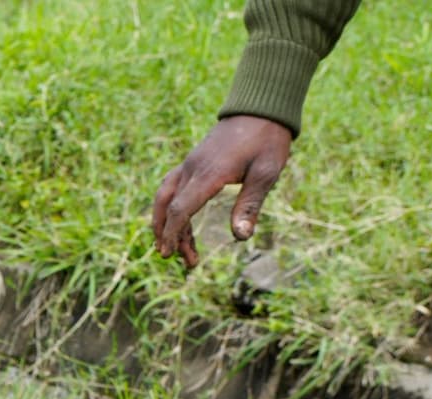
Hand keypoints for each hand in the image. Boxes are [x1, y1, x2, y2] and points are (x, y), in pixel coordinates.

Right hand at [150, 115, 293, 268]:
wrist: (260, 107)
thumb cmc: (267, 141)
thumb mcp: (266, 174)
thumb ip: (250, 205)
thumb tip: (240, 237)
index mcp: (209, 174)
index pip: (181, 209)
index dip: (173, 234)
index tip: (171, 255)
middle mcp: (193, 169)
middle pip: (168, 206)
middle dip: (168, 234)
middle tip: (174, 258)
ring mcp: (190, 164)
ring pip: (165, 196)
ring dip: (164, 222)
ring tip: (172, 245)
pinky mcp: (193, 162)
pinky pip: (172, 187)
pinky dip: (170, 206)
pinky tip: (177, 220)